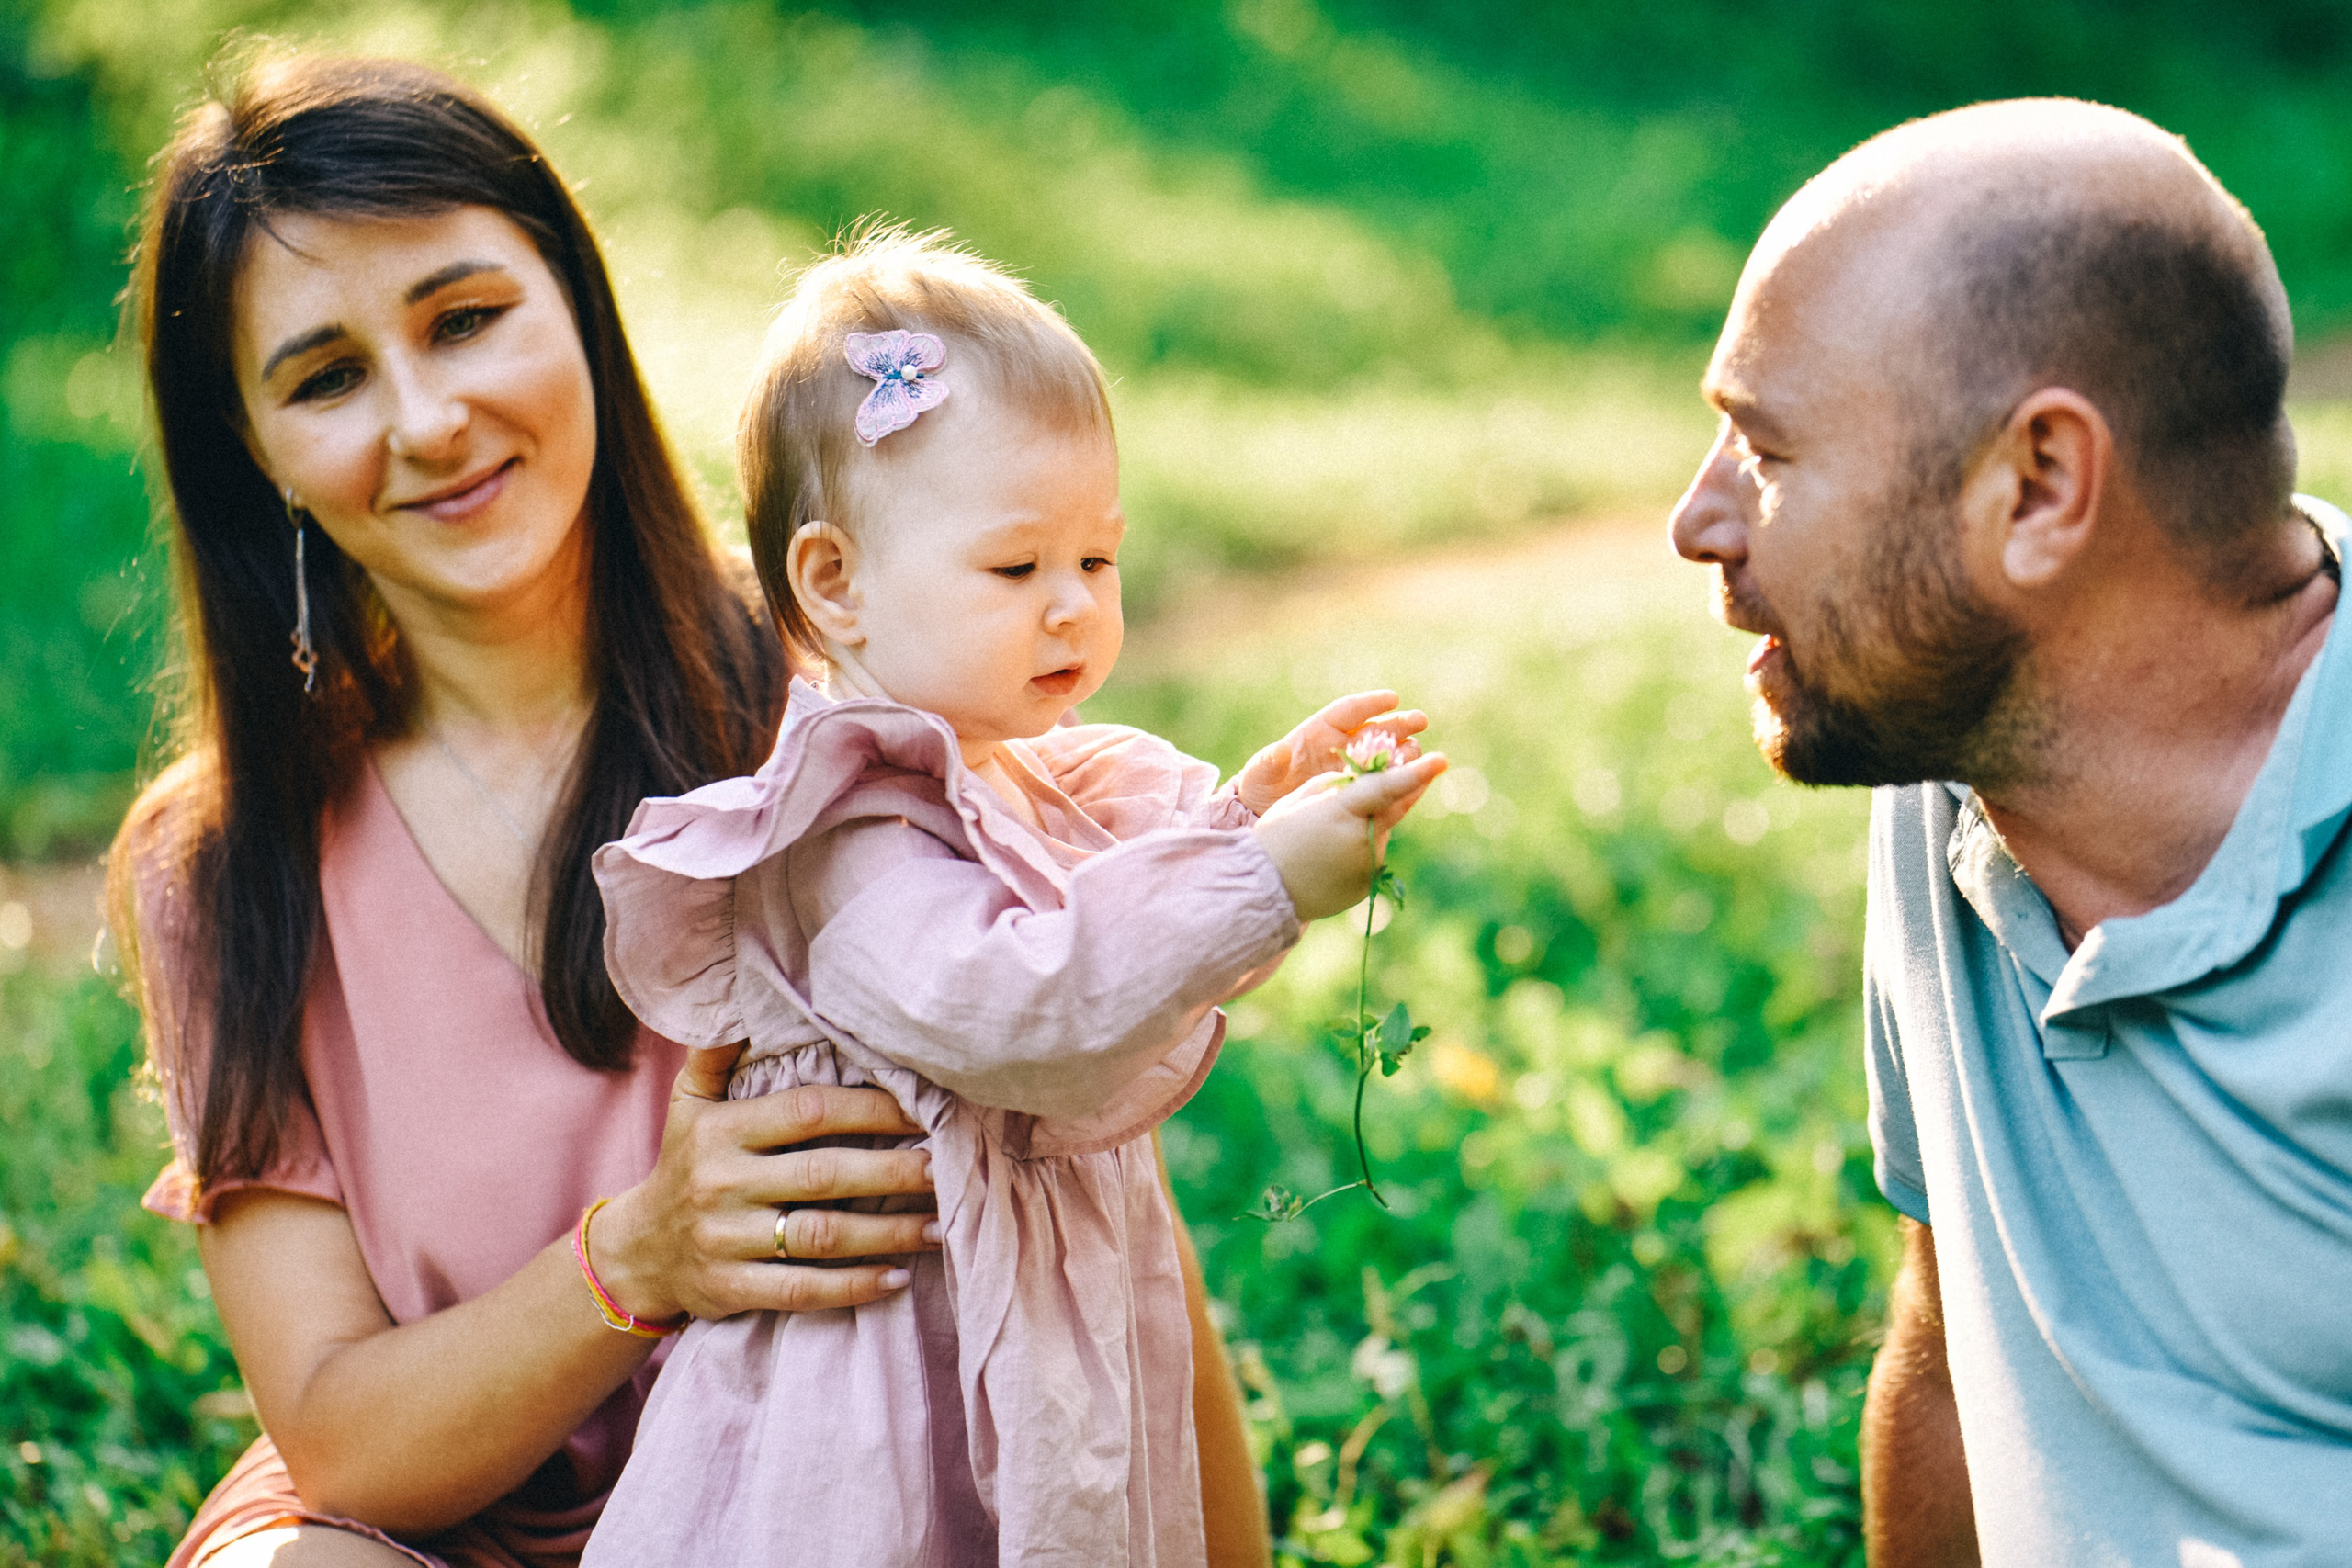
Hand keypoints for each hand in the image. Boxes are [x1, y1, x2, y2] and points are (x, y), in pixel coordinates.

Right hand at [593, 1047, 939, 1320]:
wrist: (636, 1252)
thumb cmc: (684, 1163)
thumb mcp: (689, 1103)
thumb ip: (719, 1054)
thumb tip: (747, 1003)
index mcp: (721, 1130)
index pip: (807, 1111)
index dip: (869, 1108)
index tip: (922, 1110)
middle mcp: (723, 1183)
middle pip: (823, 1174)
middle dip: (893, 1171)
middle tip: (947, 1167)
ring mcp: (727, 1240)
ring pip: (821, 1236)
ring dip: (888, 1232)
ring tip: (940, 1224)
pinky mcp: (732, 1289)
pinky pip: (803, 1291)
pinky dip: (854, 1287)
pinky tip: (897, 1277)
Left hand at [1236, 690, 1427, 815]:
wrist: (1267, 824)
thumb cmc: (1258, 794)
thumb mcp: (1257, 779)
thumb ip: (1266, 764)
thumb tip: (1279, 752)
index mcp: (1317, 733)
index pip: (1347, 712)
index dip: (1370, 704)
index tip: (1392, 699)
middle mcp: (1339, 748)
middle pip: (1374, 729)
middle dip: (1397, 724)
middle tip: (1419, 721)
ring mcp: (1352, 771)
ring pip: (1384, 755)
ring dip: (1403, 750)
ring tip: (1417, 752)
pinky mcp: (1360, 794)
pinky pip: (1383, 783)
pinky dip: (1399, 779)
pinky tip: (1416, 779)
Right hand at [1252, 751, 1445, 921]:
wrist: (1263, 890)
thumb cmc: (1276, 837)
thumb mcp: (1300, 800)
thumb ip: (1337, 787)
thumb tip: (1366, 780)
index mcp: (1341, 812)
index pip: (1386, 789)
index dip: (1416, 774)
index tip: (1441, 759)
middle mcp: (1361, 840)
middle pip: (1397, 807)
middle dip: (1414, 786)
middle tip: (1431, 765)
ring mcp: (1367, 866)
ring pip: (1381, 832)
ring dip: (1370, 823)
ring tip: (1331, 834)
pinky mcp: (1368, 884)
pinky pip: (1371, 856)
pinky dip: (1360, 849)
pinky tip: (1332, 856)